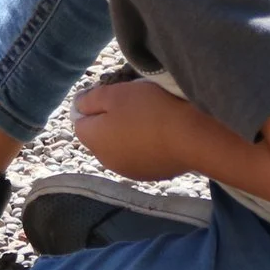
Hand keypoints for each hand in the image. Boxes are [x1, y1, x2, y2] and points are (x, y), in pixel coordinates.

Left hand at [71, 79, 203, 183]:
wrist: (191, 137)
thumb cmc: (150, 109)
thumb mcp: (116, 94)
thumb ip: (90, 100)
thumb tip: (78, 106)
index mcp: (94, 140)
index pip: (80, 123)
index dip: (93, 107)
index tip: (114, 96)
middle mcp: (106, 160)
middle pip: (100, 137)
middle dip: (110, 122)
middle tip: (133, 105)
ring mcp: (129, 170)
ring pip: (120, 148)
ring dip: (128, 136)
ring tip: (150, 120)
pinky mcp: (150, 175)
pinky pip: (140, 157)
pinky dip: (145, 147)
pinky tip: (161, 136)